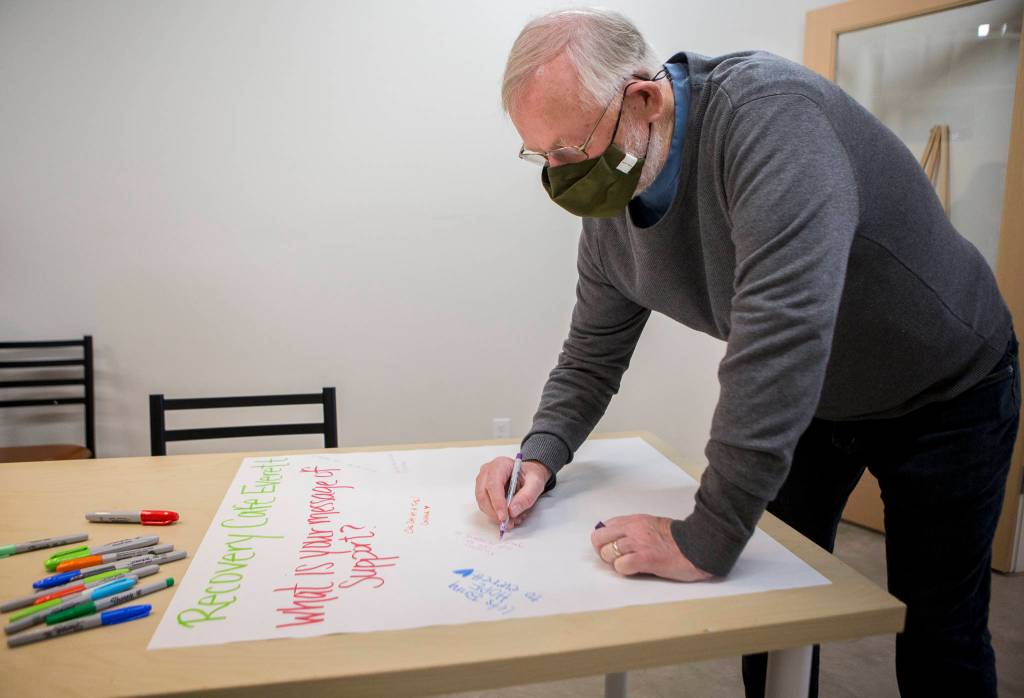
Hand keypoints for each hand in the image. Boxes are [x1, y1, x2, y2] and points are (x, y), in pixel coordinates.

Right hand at [475, 457, 550, 529]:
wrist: (528, 475)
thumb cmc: (530, 475)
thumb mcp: (536, 483)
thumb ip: (527, 496)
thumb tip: (512, 511)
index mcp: (500, 464)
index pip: (493, 484)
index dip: (497, 502)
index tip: (504, 517)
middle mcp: (487, 472)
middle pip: (483, 495)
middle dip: (495, 512)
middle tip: (508, 523)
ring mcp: (482, 482)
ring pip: (482, 503)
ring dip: (495, 515)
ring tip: (512, 519)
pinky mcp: (483, 492)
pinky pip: (485, 506)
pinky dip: (495, 514)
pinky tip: (508, 516)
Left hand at [591, 514, 713, 581]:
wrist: (699, 545)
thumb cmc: (679, 539)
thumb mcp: (652, 525)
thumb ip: (634, 529)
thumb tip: (617, 539)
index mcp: (634, 521)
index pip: (604, 527)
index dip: (605, 540)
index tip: (612, 547)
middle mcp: (633, 529)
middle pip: (599, 539)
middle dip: (604, 551)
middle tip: (616, 558)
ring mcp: (638, 543)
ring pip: (608, 553)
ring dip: (615, 562)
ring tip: (630, 565)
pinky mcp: (645, 559)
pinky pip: (621, 566)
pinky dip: (625, 570)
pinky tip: (637, 570)